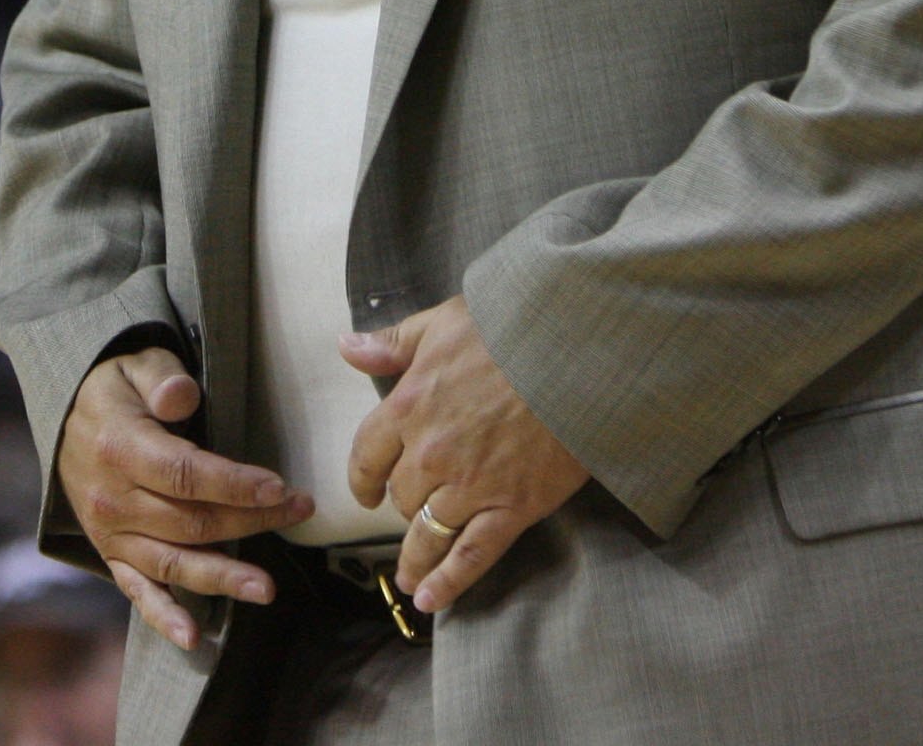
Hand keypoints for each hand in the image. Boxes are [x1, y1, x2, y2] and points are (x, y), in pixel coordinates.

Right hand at [57, 344, 314, 648]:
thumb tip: (181, 396)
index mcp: (121, 448)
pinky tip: (192, 637)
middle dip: (250, 520)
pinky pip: (137, 591)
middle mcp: (113, 499)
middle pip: (190, 521)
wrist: (67, 421)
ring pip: (173, 562)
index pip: (184, 474)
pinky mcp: (112, 554)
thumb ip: (161, 377)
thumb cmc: (115, 390)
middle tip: (299, 513)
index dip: (233, 484)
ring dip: (222, 577)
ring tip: (266, 589)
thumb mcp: (134, 364)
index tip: (279, 488)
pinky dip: (163, 616)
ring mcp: (111, 533)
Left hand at [343, 297, 589, 614]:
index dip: (364, 478)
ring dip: (414, 559)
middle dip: (405, 504)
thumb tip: (346, 348)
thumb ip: (394, 343)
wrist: (576, 354)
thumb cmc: (511, 330)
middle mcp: (430, 454)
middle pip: (402, 497)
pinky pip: (471, 556)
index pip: (367, 456)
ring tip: (409, 578)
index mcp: (408, 407)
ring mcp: (469, 486)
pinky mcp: (510, 509)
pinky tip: (430, 601)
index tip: (368, 492)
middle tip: (414, 512)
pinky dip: (448, 582)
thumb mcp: (444, 322)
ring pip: (428, 533)